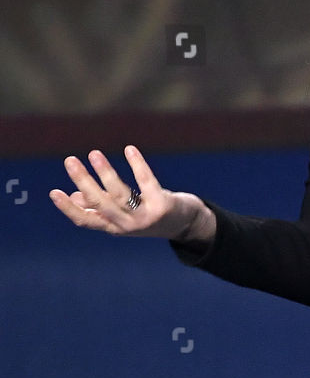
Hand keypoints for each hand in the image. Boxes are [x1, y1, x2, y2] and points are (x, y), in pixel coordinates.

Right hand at [49, 145, 213, 242]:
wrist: (187, 225)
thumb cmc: (151, 215)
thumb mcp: (126, 215)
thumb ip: (103, 207)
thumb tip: (77, 195)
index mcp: (114, 228)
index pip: (86, 221)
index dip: (69, 208)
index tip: (54, 192)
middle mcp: (128, 226)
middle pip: (101, 203)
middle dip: (83, 182)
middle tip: (70, 161)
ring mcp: (146, 217)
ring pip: (120, 193)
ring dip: (105, 172)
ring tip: (93, 153)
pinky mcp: (163, 206)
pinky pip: (147, 182)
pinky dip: (138, 165)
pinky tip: (129, 149)